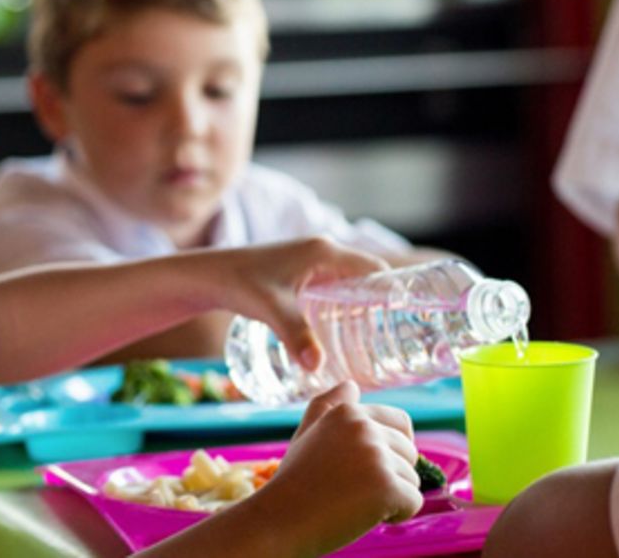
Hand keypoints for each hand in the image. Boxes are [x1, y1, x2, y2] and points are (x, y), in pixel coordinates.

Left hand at [221, 237, 386, 370]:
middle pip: (368, 277)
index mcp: (325, 252)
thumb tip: (318, 366)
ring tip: (380, 341)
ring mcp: (311, 262)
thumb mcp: (271, 310)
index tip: (410, 319)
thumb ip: (295, 336)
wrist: (208, 276)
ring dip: (365, 306)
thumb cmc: (238, 284)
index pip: (375, 268)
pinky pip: (335, 287)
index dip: (395, 291)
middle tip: (398, 339)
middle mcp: (322, 252)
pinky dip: (346, 305)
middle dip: (383, 305)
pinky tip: (348, 332)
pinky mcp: (299, 274)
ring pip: (351, 284)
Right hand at [261, 382, 423, 554]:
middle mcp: (363, 426)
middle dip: (390, 475)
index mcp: (347, 411)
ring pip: (412, 478)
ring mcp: (375, 455)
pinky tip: (363, 516)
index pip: (401, 424)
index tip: (361, 468)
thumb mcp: (308, 434)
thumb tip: (351, 385)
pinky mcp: (385, 486)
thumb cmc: (296, 483)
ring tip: (352, 502)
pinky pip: (413, 502)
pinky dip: (396, 515)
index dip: (390, 450)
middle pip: (410, 453)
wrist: (280, 521)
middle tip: (351, 489)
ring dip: (391, 497)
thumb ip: (328, 406)